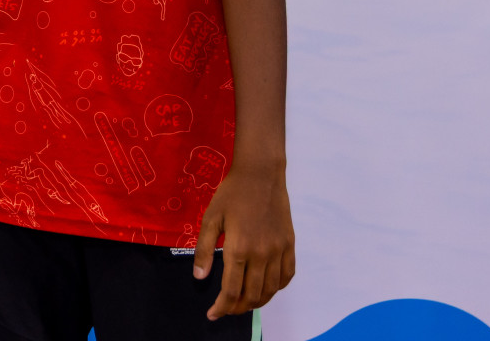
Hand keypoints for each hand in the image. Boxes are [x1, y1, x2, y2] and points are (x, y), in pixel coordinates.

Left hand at [193, 160, 294, 319]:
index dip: (221, 307)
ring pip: (271, 289)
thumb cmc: (231, 194)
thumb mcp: (210, 219)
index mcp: (240, 248)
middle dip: (237, 308)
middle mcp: (262, 254)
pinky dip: (277, 288)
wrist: (260, 175)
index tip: (213, 314)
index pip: (231, 290)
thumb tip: (200, 278)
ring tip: (243, 303)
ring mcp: (279, 251)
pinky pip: (287, 276)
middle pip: (252, 295)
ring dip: (257, 302)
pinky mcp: (290, 245)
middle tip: (226, 309)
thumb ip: (205, 250)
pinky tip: (266, 288)